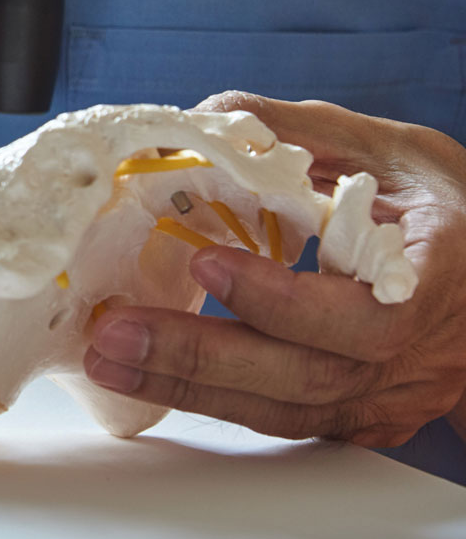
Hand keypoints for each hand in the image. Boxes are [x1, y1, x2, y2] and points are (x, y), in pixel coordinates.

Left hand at [83, 92, 465, 446]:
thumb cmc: (444, 206)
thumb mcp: (388, 150)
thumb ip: (298, 133)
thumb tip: (203, 119)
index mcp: (438, 275)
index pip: (366, 312)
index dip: (283, 300)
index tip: (208, 264)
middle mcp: (418, 353)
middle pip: (308, 375)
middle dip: (201, 355)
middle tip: (117, 330)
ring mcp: (388, 395)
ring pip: (285, 409)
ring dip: (187, 387)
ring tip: (107, 357)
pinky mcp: (357, 417)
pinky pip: (281, 419)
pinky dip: (211, 401)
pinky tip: (147, 378)